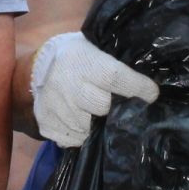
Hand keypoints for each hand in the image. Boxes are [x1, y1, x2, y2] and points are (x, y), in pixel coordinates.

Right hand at [28, 31, 158, 147]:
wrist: (36, 67)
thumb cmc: (77, 57)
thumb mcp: (94, 49)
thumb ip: (116, 64)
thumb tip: (148, 85)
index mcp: (83, 61)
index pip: (115, 77)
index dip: (138, 88)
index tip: (152, 94)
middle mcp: (67, 84)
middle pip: (102, 107)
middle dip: (114, 109)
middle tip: (119, 107)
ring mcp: (54, 107)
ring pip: (88, 128)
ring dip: (97, 124)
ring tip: (96, 114)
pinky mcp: (46, 124)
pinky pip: (73, 140)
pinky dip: (82, 134)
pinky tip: (81, 121)